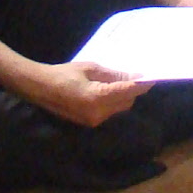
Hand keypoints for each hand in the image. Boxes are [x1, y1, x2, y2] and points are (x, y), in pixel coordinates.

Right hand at [25, 60, 148, 126]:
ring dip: (124, 96)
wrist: (39, 88)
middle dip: (133, 89)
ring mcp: (94, 121)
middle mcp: (98, 113)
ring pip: (120, 108)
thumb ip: (113, 75)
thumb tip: (134, 76)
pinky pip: (110, 111)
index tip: (153, 76)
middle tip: (134, 74)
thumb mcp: (90, 68)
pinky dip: (114, 101)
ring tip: (118, 81)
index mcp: (97, 97)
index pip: (128, 91)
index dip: (142, 84)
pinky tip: (108, 90)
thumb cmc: (63, 73)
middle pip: (127, 101)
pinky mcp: (90, 123)